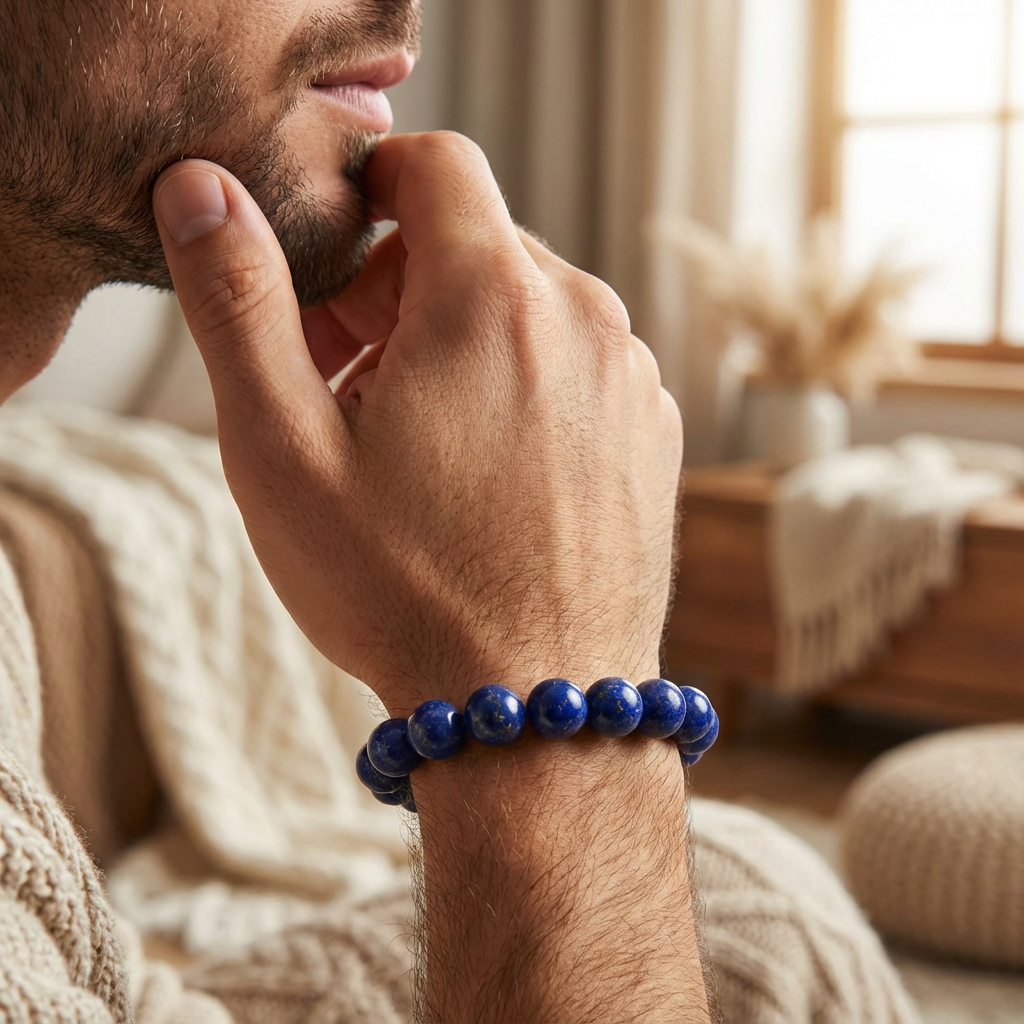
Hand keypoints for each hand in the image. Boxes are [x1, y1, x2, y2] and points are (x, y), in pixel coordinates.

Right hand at [153, 132, 681, 715]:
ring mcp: (632, 379)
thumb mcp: (282, 451)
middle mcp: (585, 320)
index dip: (374, 194)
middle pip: (481, 242)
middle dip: (406, 287)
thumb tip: (202, 194)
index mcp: (494, 298)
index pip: (437, 164)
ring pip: (533, 307)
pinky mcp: (654, 433)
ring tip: (418, 440)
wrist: (535, 711)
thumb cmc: (405, 592)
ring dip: (465, 341)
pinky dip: (527, 387)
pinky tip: (489, 473)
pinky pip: (580, 367)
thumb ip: (238, 305)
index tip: (341, 270)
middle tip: (352, 382)